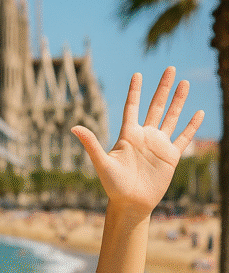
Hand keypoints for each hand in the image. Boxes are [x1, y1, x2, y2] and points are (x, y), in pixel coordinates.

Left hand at [71, 67, 203, 216]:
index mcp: (128, 135)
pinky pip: (183, 138)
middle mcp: (145, 136)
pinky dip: (191, 126)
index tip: (137, 74)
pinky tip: (199, 113)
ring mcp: (159, 145)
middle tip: (170, 68)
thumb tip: (73, 128)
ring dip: (178, 101)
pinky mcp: (171, 157)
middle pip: (156, 106)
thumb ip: (91, 144)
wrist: (130, 204)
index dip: (135, 91)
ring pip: (171, 117)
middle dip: (163, 88)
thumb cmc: (113, 185)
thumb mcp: (102, 163)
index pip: (132, 107)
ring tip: (184, 83)